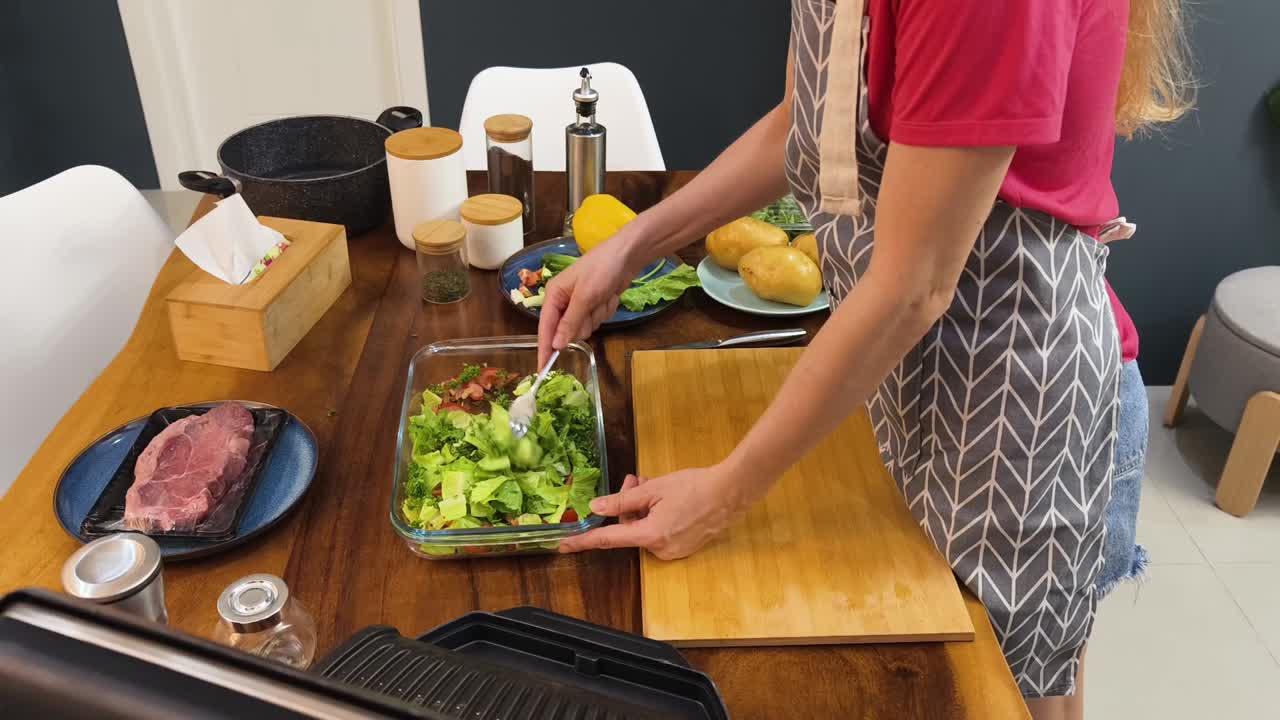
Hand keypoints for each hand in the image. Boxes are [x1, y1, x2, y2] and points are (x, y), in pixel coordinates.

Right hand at [537, 231, 638, 365]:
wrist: (627, 255)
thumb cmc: (602, 269)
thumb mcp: (585, 296)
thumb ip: (570, 322)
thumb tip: (555, 345)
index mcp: (554, 295)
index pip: (545, 328)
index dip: (545, 349)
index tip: (543, 369)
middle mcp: (563, 301)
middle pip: (568, 331)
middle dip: (583, 322)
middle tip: (593, 306)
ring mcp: (579, 303)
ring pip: (585, 327)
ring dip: (597, 315)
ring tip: (603, 296)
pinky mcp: (594, 304)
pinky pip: (597, 320)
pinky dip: (605, 310)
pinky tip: (609, 295)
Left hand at [558, 465, 748, 559]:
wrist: (731, 492)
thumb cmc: (693, 487)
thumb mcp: (653, 489)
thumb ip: (622, 501)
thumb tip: (597, 508)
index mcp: (650, 535)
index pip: (608, 540)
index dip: (584, 541)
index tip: (564, 545)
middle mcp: (660, 549)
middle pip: (629, 529)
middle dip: (626, 504)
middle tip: (633, 480)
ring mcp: (674, 551)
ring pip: (644, 529)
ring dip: (641, 507)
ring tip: (650, 483)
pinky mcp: (684, 547)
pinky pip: (659, 532)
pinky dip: (655, 516)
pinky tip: (665, 498)